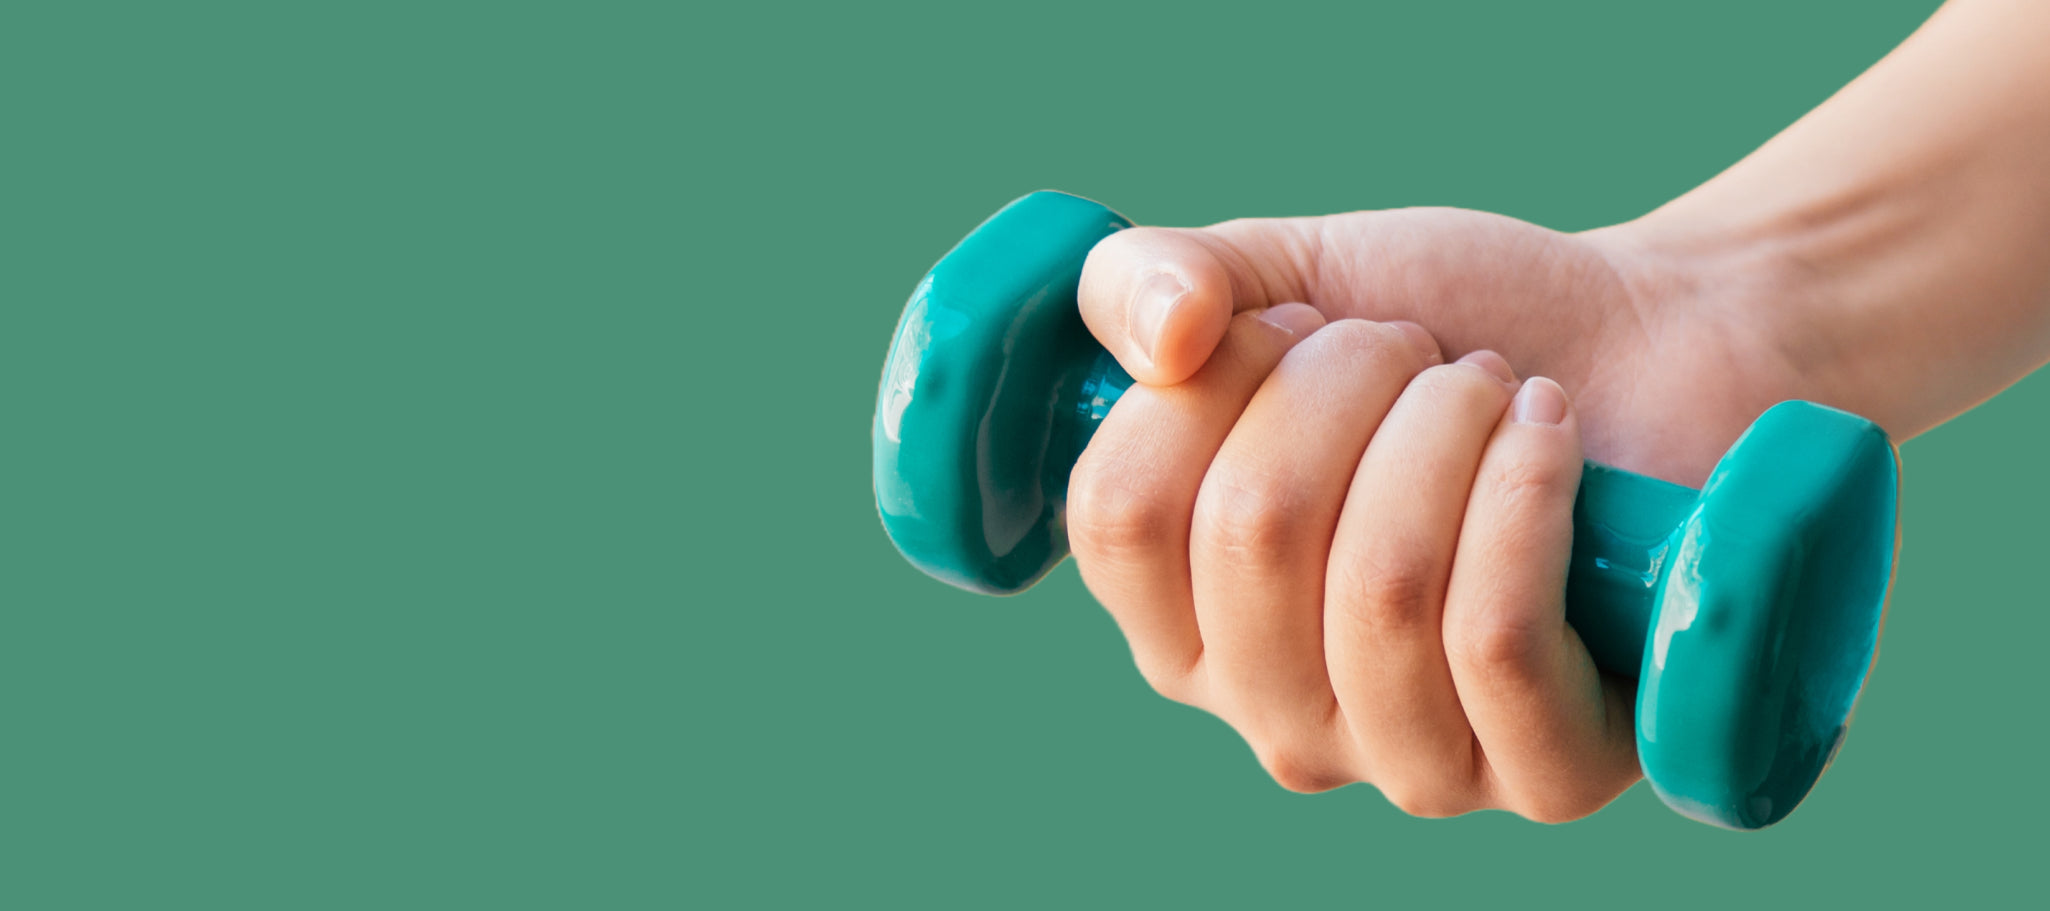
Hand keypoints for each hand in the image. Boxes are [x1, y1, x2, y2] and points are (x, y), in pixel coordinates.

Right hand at [1068, 304, 1637, 820]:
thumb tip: (1163, 343)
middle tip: (1421, 354)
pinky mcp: (1539, 774)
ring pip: (1380, 588)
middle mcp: (1267, 710)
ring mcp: (1400, 759)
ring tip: (1493, 390)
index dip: (1212, 382)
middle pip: (1249, 535)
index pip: (1118, 515)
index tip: (1298, 329)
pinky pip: (1492, 639)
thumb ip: (1155, 280)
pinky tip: (1552, 436)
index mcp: (1177, 614)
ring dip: (1449, 431)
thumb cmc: (1453, 322)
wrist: (1654, 339)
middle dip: (1350, 385)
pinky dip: (1526, 493)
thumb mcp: (1283, 273)